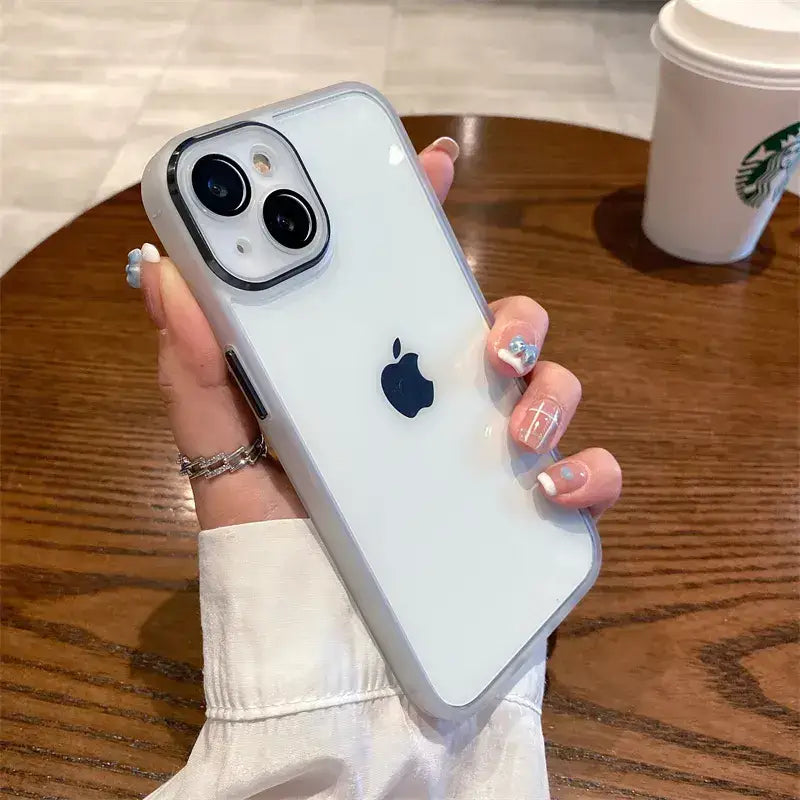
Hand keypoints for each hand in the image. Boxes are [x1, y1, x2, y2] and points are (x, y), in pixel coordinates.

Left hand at [131, 137, 620, 528]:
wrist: (326, 653)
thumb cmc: (278, 545)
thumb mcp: (223, 452)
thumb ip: (196, 367)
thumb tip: (166, 271)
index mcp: (373, 374)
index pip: (404, 281)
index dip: (420, 215)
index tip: (432, 162)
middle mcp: (438, 405)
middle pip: (499, 324)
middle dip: (513, 310)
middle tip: (490, 334)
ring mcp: (490, 457)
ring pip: (554, 386)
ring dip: (551, 388)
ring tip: (515, 428)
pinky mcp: (530, 514)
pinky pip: (590, 477)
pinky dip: (589, 472)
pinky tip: (549, 489)